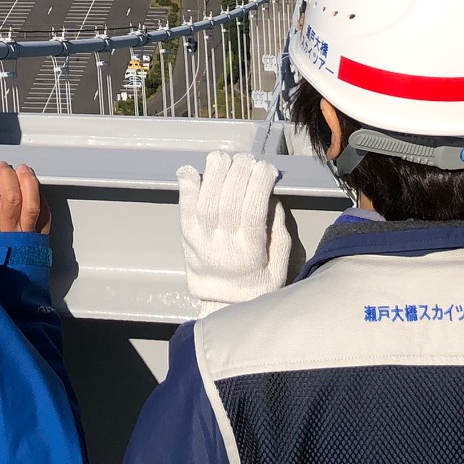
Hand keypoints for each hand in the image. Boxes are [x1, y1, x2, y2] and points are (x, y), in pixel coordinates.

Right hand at [0, 161, 49, 240]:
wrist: (6, 295)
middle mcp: (9, 233)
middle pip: (11, 197)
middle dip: (6, 176)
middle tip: (1, 167)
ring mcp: (27, 236)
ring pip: (32, 203)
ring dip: (27, 181)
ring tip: (22, 169)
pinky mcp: (40, 239)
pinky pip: (46, 214)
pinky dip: (42, 197)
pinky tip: (35, 187)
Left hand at [179, 151, 290, 315]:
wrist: (222, 307)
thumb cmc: (256, 284)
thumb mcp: (279, 266)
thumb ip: (278, 233)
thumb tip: (272, 199)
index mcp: (250, 253)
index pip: (253, 212)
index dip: (259, 185)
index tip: (267, 168)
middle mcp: (223, 246)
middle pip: (228, 203)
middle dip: (238, 173)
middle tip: (247, 157)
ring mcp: (201, 241)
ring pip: (205, 203)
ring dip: (213, 174)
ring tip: (222, 156)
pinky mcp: (187, 237)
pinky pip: (184, 210)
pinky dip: (185, 188)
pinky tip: (189, 170)